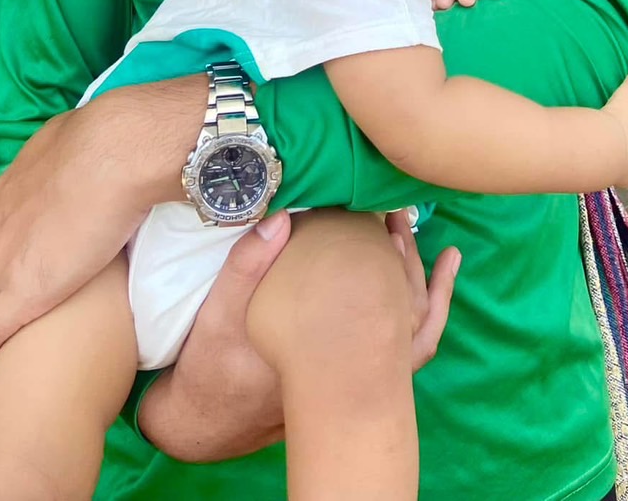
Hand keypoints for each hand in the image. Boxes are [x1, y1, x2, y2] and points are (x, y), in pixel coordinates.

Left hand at [0, 78, 203, 383]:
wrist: (116, 156)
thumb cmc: (111, 143)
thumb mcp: (79, 140)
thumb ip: (73, 156)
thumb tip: (92, 155)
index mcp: (14, 189)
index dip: (7, 254)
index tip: (18, 267)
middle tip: (6, 308)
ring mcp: (3, 260)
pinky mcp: (16, 296)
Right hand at [141, 207, 460, 462]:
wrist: (204, 421)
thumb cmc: (209, 364)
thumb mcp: (216, 314)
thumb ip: (245, 266)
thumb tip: (281, 218)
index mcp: (318, 347)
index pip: (366, 291)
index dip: (378, 246)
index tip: (376, 206)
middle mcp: (348, 368)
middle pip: (399, 309)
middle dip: (403, 255)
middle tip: (396, 211)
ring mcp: (354, 377)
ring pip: (408, 331)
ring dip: (417, 280)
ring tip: (408, 232)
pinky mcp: (349, 378)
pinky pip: (401, 351)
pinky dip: (419, 315)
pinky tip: (423, 287)